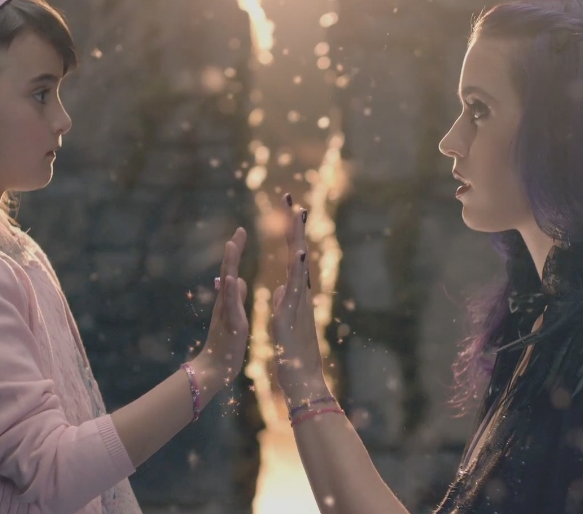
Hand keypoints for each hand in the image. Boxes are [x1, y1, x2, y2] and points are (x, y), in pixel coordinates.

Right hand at [196, 228, 249, 385]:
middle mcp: (225, 303)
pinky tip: (232, 278)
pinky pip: (230, 306)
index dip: (236, 251)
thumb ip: (236, 298)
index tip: (241, 231)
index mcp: (229, 300)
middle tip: (239, 229)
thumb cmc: (225, 345)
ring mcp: (226, 312)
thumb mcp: (235, 317)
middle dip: (233, 250)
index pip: (232, 270)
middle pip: (228, 271)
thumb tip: (240, 280)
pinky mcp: (231, 325)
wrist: (214, 370)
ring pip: (227, 284)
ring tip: (231, 244)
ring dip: (229, 264)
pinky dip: (230, 292)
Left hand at [270, 195, 329, 404]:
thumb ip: (283, 302)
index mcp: (294, 295)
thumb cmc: (293, 354)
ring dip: (298, 240)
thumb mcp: (283, 322)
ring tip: (299, 216)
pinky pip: (295, 289)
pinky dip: (298, 270)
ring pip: (299, 265)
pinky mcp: (291, 315)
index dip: (290, 237)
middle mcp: (300, 295)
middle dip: (295, 229)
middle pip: (297, 255)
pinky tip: (297, 253)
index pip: (291, 259)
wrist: (302, 380)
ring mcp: (297, 303)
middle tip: (294, 202)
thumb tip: (280, 287)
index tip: (289, 213)